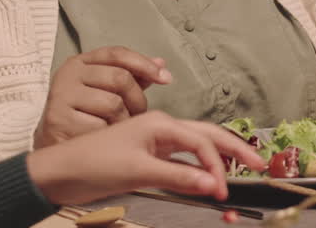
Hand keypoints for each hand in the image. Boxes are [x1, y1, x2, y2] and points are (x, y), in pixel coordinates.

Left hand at [26, 111, 266, 204]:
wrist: (58, 174)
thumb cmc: (92, 165)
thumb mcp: (138, 171)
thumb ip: (179, 178)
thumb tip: (214, 186)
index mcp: (161, 124)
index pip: (202, 142)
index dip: (217, 166)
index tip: (224, 191)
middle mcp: (162, 128)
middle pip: (208, 136)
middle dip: (234, 150)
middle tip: (257, 164)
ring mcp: (156, 143)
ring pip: (196, 149)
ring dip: (217, 162)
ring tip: (238, 174)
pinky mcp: (148, 158)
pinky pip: (181, 163)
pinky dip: (196, 173)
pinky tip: (206, 182)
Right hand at [34, 46, 172, 147]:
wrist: (49, 144)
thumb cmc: (83, 115)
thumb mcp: (103, 89)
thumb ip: (132, 76)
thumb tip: (161, 63)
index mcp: (80, 62)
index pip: (118, 54)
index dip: (145, 64)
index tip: (165, 78)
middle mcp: (69, 75)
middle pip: (120, 78)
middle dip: (137, 99)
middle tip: (137, 114)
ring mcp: (61, 96)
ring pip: (113, 104)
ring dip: (125, 121)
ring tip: (119, 128)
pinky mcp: (59, 120)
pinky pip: (100, 127)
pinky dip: (108, 136)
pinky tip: (103, 140)